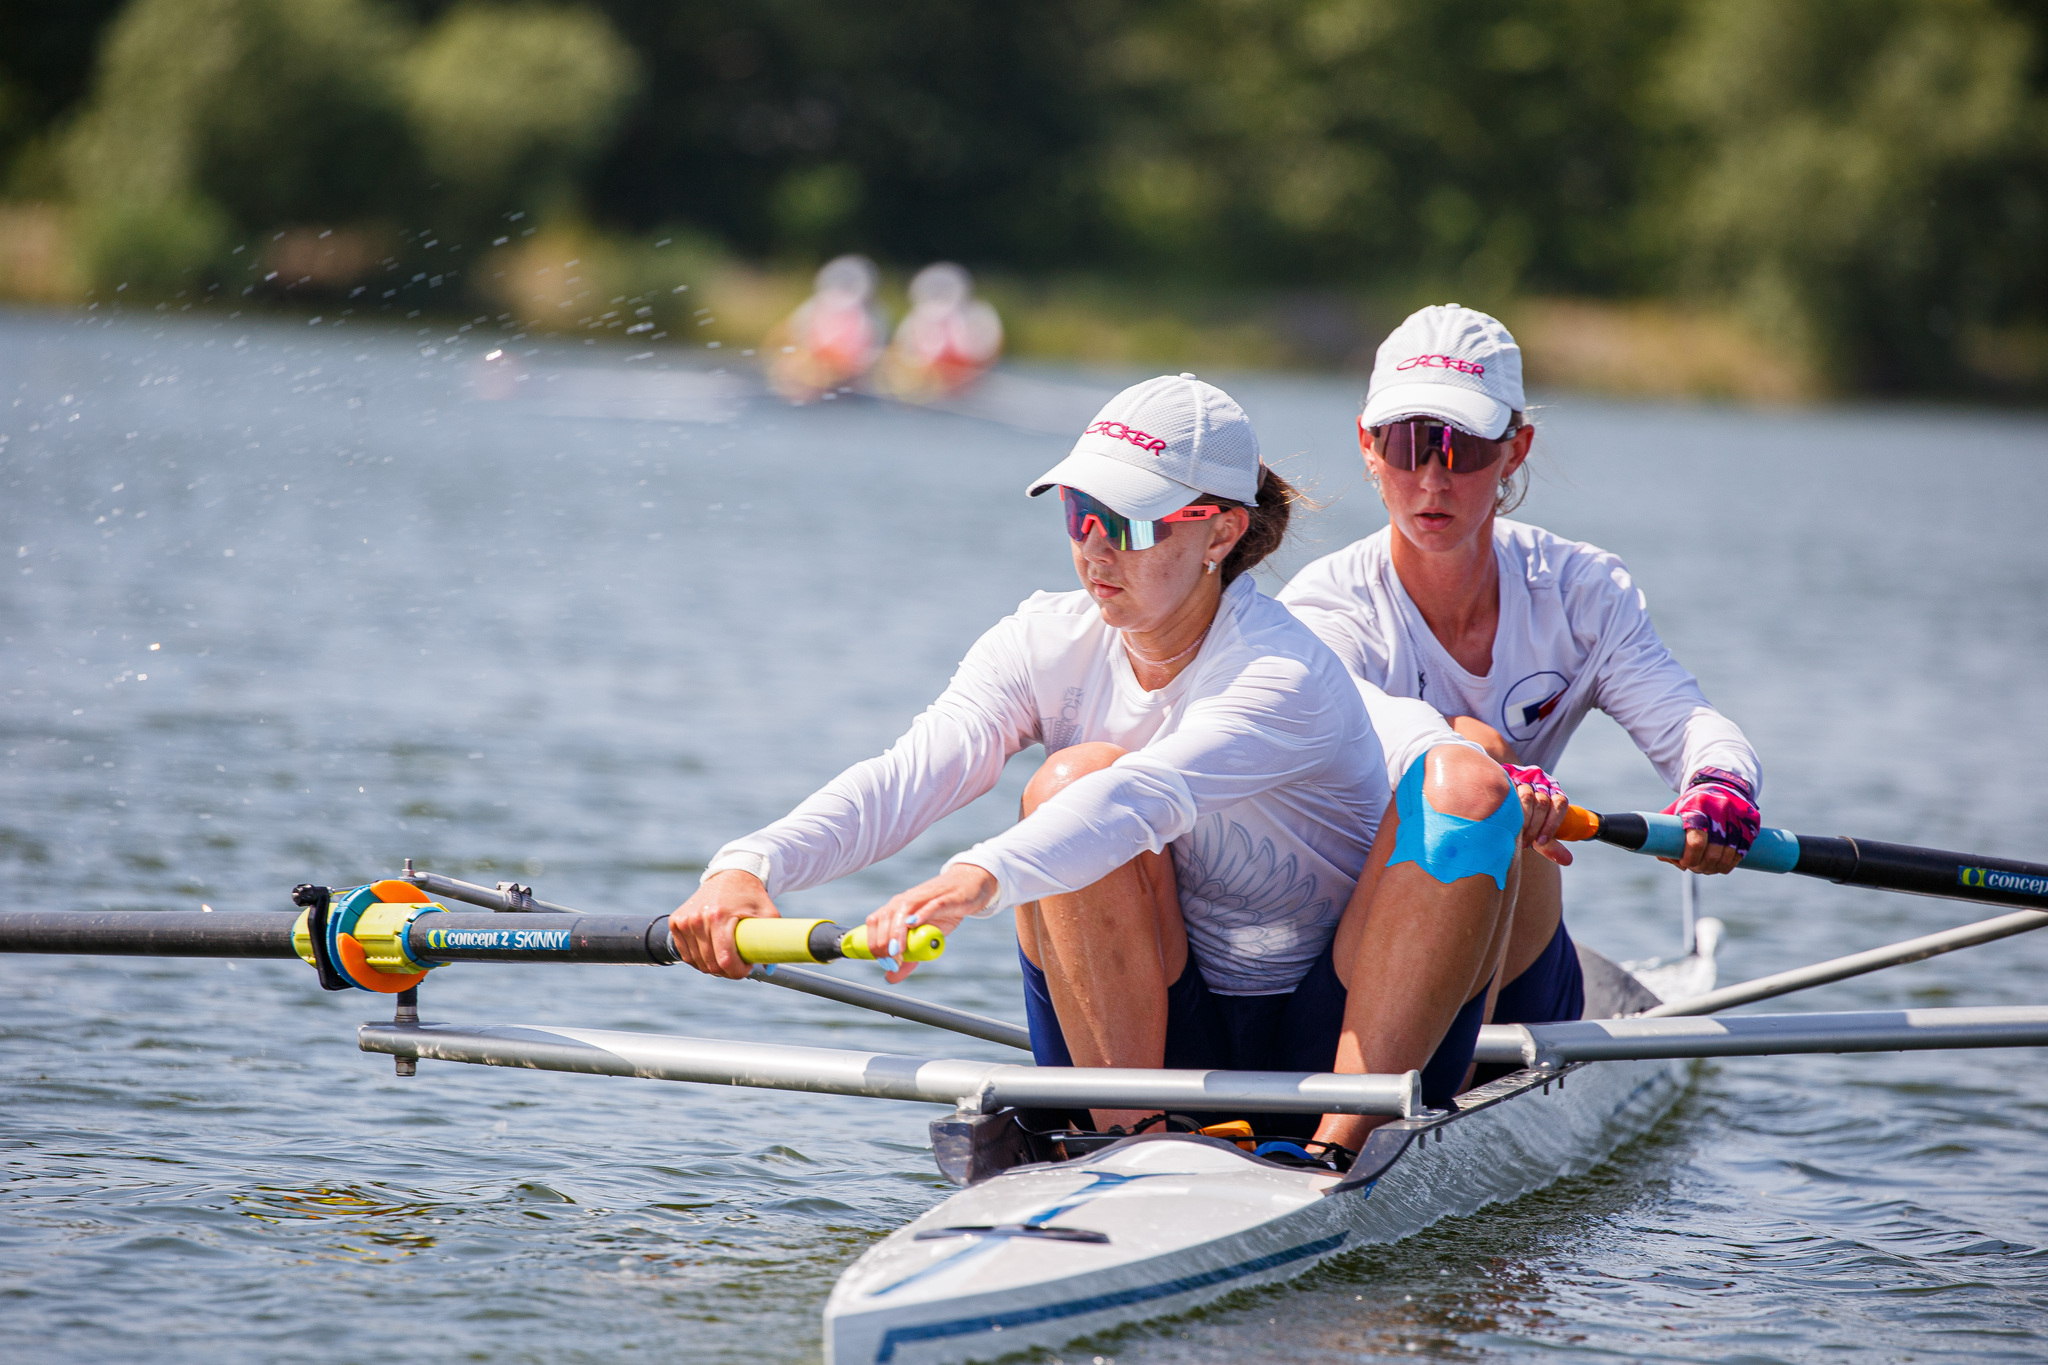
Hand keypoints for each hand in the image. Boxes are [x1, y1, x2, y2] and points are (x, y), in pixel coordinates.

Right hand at [669, 870, 776, 978]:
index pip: (725, 960)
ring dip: (712, 966)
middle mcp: (698, 919)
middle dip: (728, 971)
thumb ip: (772, 938)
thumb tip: (769, 968)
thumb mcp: (768, 913)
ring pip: (697, 962)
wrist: (730, 874)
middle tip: (739, 964)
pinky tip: (712, 952)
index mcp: (719, 916)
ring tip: (727, 956)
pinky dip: (698, 959)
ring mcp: (684, 920)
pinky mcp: (676, 922)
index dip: (738, 971)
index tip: (747, 968)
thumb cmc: (751, 896)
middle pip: (710, 964)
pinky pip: (685, 954)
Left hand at [864, 864, 998, 984]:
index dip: (874, 943)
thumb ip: (908, 958)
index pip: (874, 923)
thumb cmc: (942, 913)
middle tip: (893, 961)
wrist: (967, 889)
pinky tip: (913, 924)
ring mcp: (922, 898)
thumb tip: (889, 978)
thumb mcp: (923, 938)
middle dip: (884, 943)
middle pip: (884, 919)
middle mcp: (904, 901)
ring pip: (901, 912)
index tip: (884, 962)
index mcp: (895, 908)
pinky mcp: (942, 899)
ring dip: (896, 933)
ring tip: (897, 951)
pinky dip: (920, 915)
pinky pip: (928, 906)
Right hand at [1504, 763, 1572, 866]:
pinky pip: (1510, 789)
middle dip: (1534, 826)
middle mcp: (1540, 783)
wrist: (1497, 803)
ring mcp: (1524, 778)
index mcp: (1553, 794)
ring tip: (1514, 832)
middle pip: (1543, 802)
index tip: (1541, 842)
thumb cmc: (1521, 822)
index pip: (1560, 804)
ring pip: (1528, 796)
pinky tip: (1503, 816)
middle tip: (1524, 842)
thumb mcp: (1536, 834)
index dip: (1551, 824)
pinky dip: (1509, 804)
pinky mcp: (1506, 776)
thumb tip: (1568, 860)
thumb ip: (1550, 845)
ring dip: (1521, 818)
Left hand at [1659, 767, 1758, 874]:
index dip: (1690, 858)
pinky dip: (1733, 862)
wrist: (1720, 784)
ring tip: (1708, 869)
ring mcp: (1738, 815)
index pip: (1696, 841)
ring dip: (1718, 867)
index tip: (1685, 863)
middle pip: (1714, 851)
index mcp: (1697, 806)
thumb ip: (1664, 834)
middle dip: (1703, 866)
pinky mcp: (1751, 820)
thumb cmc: (1692, 804)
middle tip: (1696, 868)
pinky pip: (1744, 849)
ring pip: (1730, 853)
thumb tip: (1666, 857)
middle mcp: (1720, 809)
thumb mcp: (1674, 811)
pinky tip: (1724, 866)